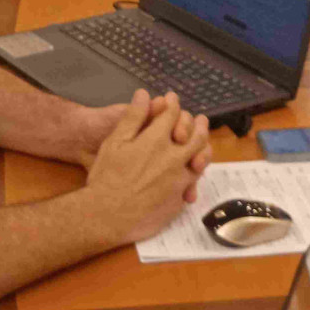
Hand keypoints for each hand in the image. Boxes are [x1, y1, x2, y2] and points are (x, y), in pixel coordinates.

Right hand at [85, 90, 210, 243]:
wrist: (107, 215)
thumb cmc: (106, 176)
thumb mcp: (115, 141)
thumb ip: (133, 117)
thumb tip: (144, 94)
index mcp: (156, 140)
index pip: (172, 114)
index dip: (173, 104)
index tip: (171, 100)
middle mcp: (173, 158)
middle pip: (196, 136)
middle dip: (199, 124)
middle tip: (200, 119)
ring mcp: (179, 180)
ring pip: (200, 159)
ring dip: (203, 147)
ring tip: (201, 144)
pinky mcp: (179, 199)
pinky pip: (194, 181)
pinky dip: (195, 172)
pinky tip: (191, 170)